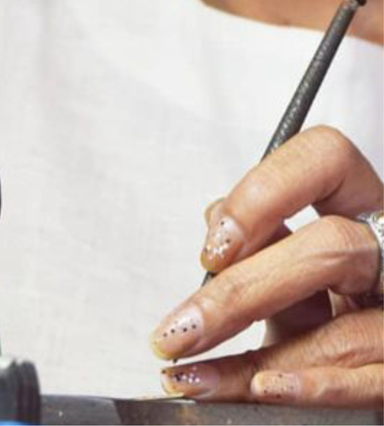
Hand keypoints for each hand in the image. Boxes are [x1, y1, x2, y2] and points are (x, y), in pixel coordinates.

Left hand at [150, 126, 382, 407]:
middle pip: (330, 249)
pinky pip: (369, 382)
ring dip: (253, 362)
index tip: (213, 247)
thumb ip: (255, 238)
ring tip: (191, 375)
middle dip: (241, 293)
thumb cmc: (314, 302)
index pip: (324, 160)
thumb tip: (216, 222)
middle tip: (183, 328)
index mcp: (358, 209)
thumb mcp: (285, 262)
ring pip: (344, 332)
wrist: (347, 360)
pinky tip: (258, 388)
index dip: (265, 194)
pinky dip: (307, 387)